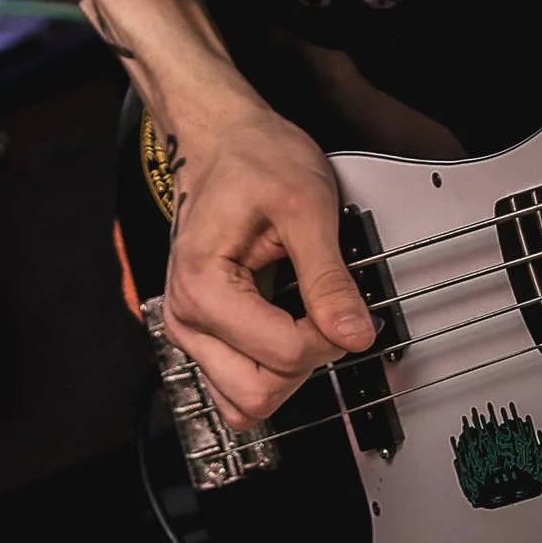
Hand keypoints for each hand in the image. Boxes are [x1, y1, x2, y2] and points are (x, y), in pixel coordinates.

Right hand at [161, 88, 373, 427]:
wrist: (223, 139)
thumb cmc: (255, 159)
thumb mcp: (306, 205)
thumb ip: (330, 278)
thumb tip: (356, 335)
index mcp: (202, 285)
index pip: (282, 356)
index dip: (327, 336)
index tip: (341, 302)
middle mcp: (185, 316)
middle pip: (258, 395)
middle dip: (304, 363)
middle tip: (323, 313)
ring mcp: (188, 329)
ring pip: (245, 403)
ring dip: (285, 376)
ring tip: (302, 320)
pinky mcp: (201, 335)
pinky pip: (235, 390)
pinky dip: (267, 374)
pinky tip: (284, 331)